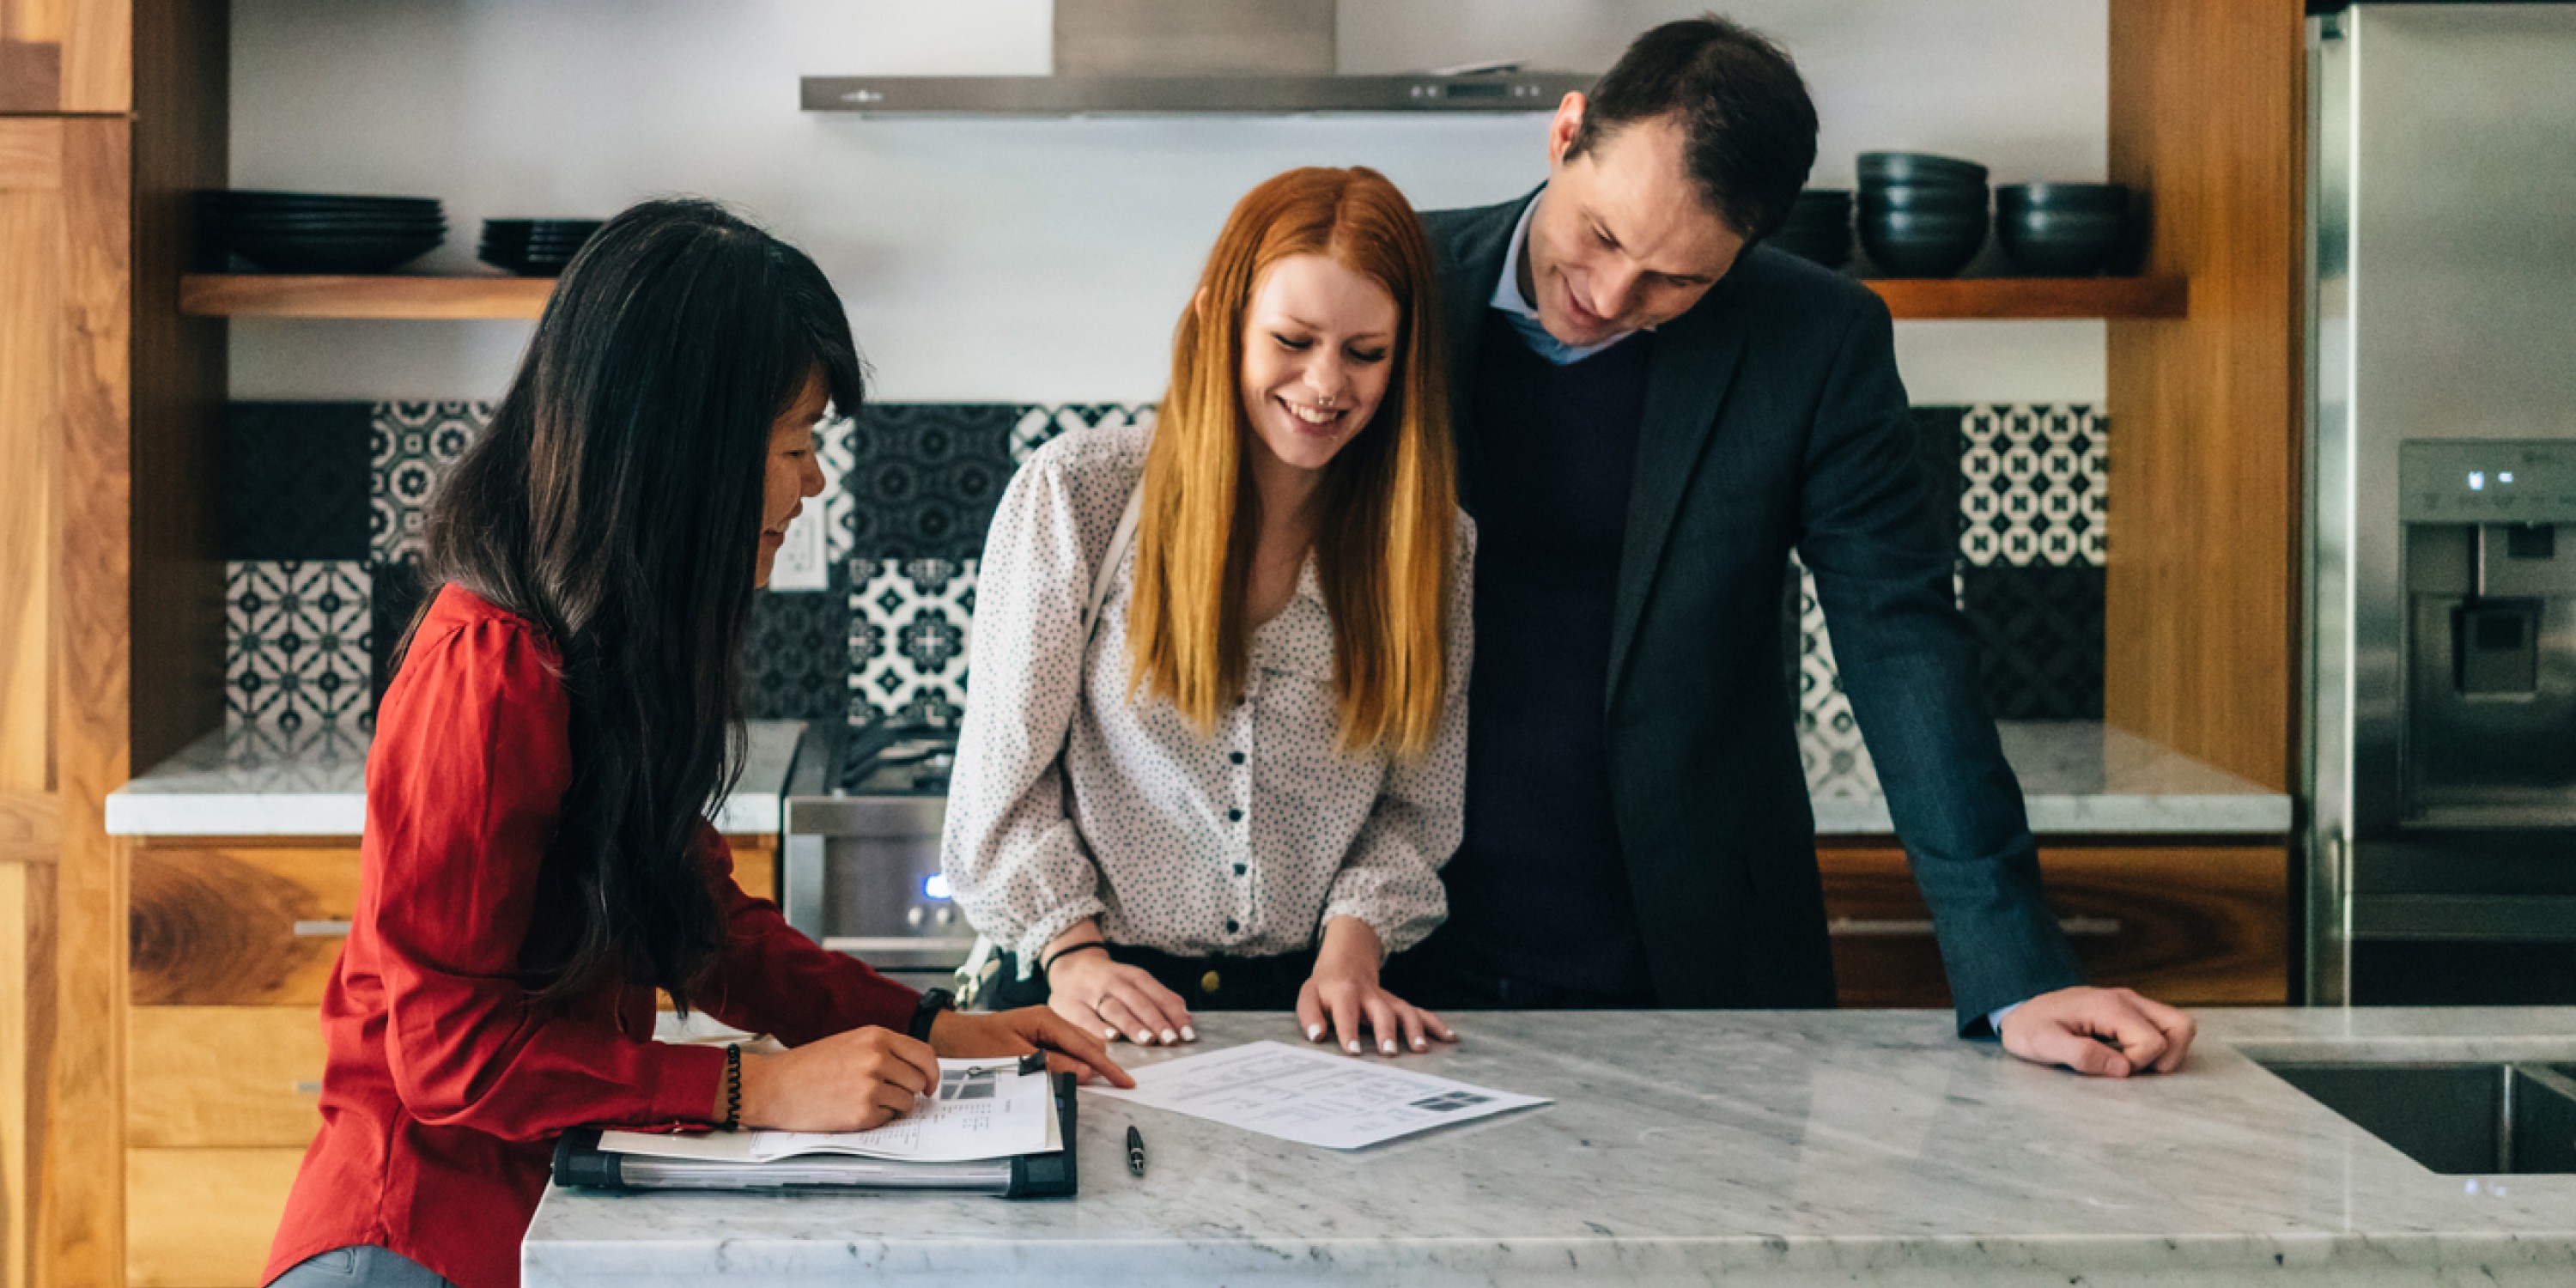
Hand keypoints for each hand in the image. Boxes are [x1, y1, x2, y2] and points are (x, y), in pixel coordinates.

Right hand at [732, 1025, 937, 1131]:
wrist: (773, 1086)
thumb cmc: (808, 1066)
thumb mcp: (850, 1043)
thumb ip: (883, 1051)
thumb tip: (915, 1070)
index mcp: (876, 1037)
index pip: (924, 1054)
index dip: (932, 1072)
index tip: (930, 1084)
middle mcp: (877, 1059)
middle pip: (918, 1081)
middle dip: (909, 1092)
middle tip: (890, 1095)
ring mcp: (871, 1086)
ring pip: (906, 1103)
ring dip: (893, 1107)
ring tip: (865, 1101)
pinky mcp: (862, 1114)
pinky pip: (887, 1119)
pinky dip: (877, 1119)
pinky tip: (853, 1110)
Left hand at [928, 1007, 1135, 1087]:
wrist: (948, 1037)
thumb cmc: (975, 1045)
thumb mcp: (1014, 1059)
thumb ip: (1051, 1065)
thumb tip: (1086, 1072)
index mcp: (1046, 1019)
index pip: (1086, 1045)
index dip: (1107, 1066)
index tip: (1126, 1081)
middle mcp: (1049, 1020)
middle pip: (1087, 1044)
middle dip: (1100, 1065)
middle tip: (1113, 1087)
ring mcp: (1044, 1028)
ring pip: (1077, 1048)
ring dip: (1085, 1066)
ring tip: (1092, 1085)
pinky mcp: (1037, 1038)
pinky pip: (1064, 1051)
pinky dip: (1070, 1065)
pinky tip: (1069, 1077)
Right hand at [1046, 947, 1196, 1046]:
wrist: (1069, 965)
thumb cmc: (1109, 981)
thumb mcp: (1134, 981)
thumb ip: (1158, 998)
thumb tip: (1186, 1018)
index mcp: (1133, 976)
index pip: (1158, 994)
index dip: (1174, 1014)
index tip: (1187, 1034)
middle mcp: (1113, 982)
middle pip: (1138, 1002)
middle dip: (1156, 1021)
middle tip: (1171, 1039)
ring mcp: (1091, 993)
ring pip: (1115, 1009)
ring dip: (1132, 1025)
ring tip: (1147, 1039)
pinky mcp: (1071, 1005)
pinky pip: (1087, 1018)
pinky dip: (1100, 1028)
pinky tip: (1112, 1038)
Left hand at [1296, 917, 1456, 1055]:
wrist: (1347, 961)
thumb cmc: (1326, 987)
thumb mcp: (1309, 996)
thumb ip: (1311, 1016)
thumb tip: (1317, 1037)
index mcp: (1343, 993)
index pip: (1346, 1013)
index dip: (1349, 1032)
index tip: (1354, 1052)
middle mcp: (1369, 996)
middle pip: (1381, 1012)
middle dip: (1386, 1031)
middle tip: (1389, 1052)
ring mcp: (1388, 999)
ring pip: (1405, 1011)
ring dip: (1415, 1029)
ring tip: (1421, 1049)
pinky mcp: (1399, 1004)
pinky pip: (1420, 1012)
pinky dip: (1436, 1024)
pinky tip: (1449, 1039)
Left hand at [1998, 986, 2196, 1076]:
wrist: (2020, 1013)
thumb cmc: (2030, 1029)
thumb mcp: (2045, 1045)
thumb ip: (2082, 1055)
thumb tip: (2123, 1069)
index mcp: (2109, 1007)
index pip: (2153, 1041)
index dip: (2138, 1064)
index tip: (2110, 1067)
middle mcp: (2127, 999)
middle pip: (2181, 1025)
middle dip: (2169, 1057)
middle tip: (2136, 1070)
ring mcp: (2131, 1003)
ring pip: (2178, 1025)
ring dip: (2167, 1052)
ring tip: (2135, 1065)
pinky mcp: (2130, 1011)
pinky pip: (2163, 1028)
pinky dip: (2159, 1046)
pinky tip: (2130, 1056)